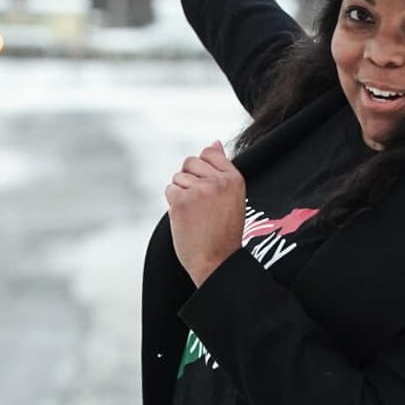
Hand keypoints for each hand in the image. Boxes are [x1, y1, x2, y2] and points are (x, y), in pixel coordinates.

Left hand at [165, 140, 245, 286]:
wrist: (217, 261)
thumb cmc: (224, 233)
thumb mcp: (233, 197)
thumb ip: (222, 169)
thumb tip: (214, 143)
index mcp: (234, 179)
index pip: (209, 154)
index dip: (203, 170)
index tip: (207, 189)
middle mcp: (218, 181)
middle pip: (190, 162)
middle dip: (189, 179)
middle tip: (200, 204)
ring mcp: (199, 190)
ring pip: (178, 177)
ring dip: (181, 193)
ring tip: (195, 213)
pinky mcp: (181, 201)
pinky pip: (170, 190)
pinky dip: (174, 203)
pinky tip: (186, 217)